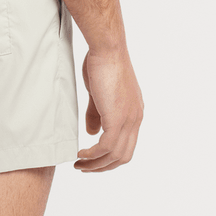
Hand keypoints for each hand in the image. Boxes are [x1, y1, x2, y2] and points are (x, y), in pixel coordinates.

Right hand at [74, 48, 142, 171]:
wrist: (107, 47)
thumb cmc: (102, 62)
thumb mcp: (99, 93)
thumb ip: (97, 114)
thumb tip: (93, 134)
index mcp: (134, 112)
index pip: (126, 144)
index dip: (110, 156)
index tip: (93, 159)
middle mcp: (136, 119)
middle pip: (123, 155)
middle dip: (103, 166)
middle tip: (84, 168)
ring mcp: (129, 119)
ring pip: (115, 155)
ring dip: (96, 164)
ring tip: (79, 165)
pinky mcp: (118, 118)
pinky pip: (106, 146)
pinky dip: (93, 155)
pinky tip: (81, 154)